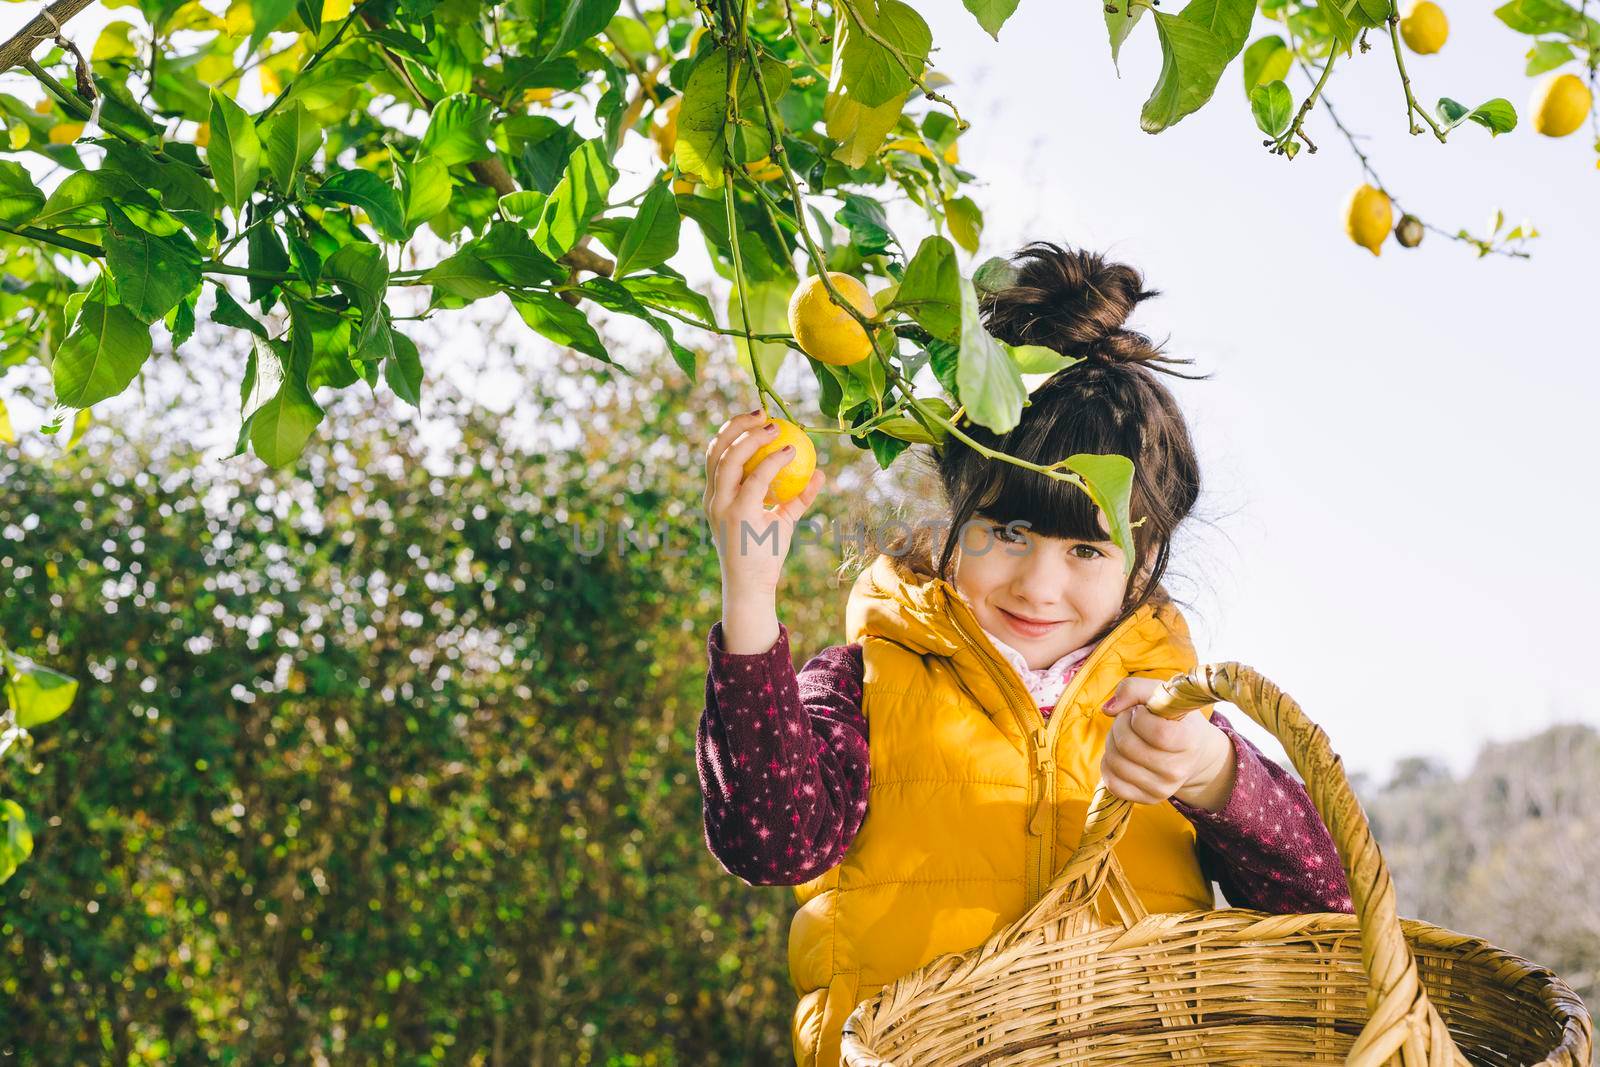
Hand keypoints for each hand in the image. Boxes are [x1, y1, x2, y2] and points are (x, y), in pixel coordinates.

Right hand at [702, 409, 825, 594]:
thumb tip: (820, 473)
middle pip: (716, 450)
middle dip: (736, 425)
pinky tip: (789, 451)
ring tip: (774, 426)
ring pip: (729, 458)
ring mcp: (722, 505)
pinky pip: (756, 478)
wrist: (752, 587)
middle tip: (763, 412)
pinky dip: (772, 461)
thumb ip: (799, 497)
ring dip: (751, 437)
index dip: (731, 431)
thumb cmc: (765, 555)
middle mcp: (714, 498)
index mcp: (716, 496)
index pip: (716, 454)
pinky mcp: (737, 513)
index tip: (755, 418)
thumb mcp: (783, 520)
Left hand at [1099, 676, 1236, 811]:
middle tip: (1128, 719)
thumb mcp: (1162, 694)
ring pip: (1116, 762)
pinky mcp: (1147, 799)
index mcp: (1189, 741)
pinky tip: (1121, 754)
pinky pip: (1112, 782)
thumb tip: (1108, 709)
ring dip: (1112, 742)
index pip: (1156, 733)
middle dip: (1120, 725)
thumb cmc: (1174, 718)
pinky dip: (1108, 764)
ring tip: (1126, 735)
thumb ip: (1135, 688)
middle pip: (1128, 746)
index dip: (1139, 717)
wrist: (1193, 753)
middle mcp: (1177, 770)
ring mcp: (1162, 789)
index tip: (1141, 711)